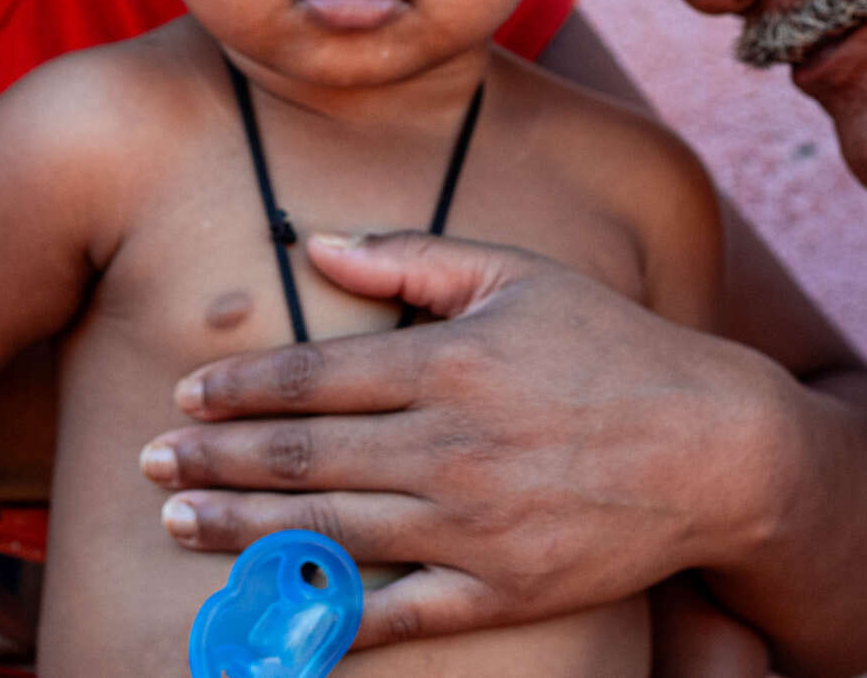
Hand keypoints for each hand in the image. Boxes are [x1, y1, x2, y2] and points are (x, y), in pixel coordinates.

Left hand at [137, 231, 797, 650]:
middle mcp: (450, 446)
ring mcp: (472, 526)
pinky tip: (270, 617)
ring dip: (240, 529)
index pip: (313, 378)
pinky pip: (396, 613)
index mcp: (448, 362)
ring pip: (327, 532)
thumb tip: (319, 246)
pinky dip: (328, 619)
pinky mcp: (500, 592)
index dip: (240, 390)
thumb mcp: (517, 276)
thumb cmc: (612, 347)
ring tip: (177, 522)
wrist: (717, 450)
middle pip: (302, 459)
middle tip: (150, 461)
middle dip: (214, 460)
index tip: (187, 397)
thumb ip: (413, 259)